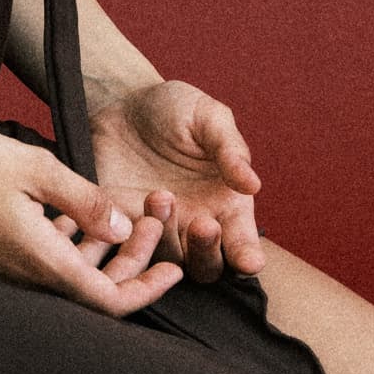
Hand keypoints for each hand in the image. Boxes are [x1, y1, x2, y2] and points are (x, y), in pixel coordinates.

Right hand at [0, 124, 185, 316]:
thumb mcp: (35, 169)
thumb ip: (85, 200)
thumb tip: (124, 226)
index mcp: (42, 262)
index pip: (109, 300)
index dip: (148, 290)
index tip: (175, 269)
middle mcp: (27, 275)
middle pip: (95, 287)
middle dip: (134, 261)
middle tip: (158, 225)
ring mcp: (7, 266)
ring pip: (71, 271)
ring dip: (104, 248)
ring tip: (129, 214)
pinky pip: (46, 259)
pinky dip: (73, 242)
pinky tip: (77, 212)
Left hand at [85, 79, 265, 283]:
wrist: (122, 106)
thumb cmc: (175, 110)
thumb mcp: (206, 117)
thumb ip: (229, 148)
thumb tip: (252, 184)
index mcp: (226, 204)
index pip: (242, 243)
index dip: (247, 256)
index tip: (249, 260)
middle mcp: (195, 226)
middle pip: (207, 267)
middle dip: (207, 252)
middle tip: (202, 223)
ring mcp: (157, 231)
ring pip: (168, 261)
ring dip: (166, 237)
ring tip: (160, 195)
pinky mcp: (120, 227)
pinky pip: (125, 250)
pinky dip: (127, 241)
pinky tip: (127, 214)